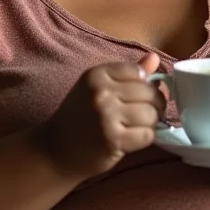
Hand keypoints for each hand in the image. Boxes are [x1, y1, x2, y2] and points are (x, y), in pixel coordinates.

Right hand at [38, 52, 165, 180]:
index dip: (145, 85)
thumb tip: (155, 58)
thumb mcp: (98, 88)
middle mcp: (101, 92)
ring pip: (152, 114)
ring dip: (150, 123)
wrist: (55, 152)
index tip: (137, 96)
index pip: (139, 71)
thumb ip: (128, 73)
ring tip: (136, 126)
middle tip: (140, 114)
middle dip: (152, 105)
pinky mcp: (114, 140)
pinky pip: (147, 134)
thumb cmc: (80, 117)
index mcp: (97, 75)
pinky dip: (145, 138)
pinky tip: (131, 139)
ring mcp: (107, 116)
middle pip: (150, 93)